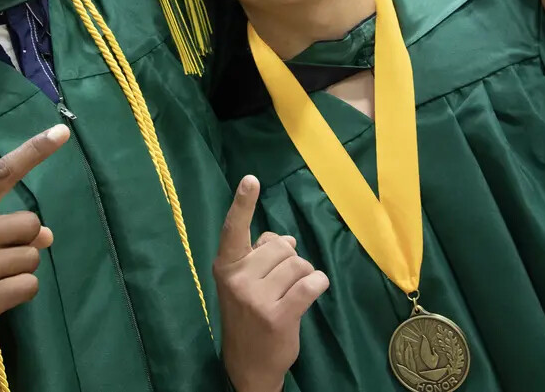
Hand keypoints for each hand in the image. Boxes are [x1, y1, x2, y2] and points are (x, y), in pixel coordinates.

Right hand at [0, 124, 68, 356]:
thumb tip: (48, 234)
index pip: (1, 173)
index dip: (34, 151)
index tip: (61, 132)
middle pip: (30, 223)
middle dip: (24, 240)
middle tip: (0, 255)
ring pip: (32, 258)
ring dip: (20, 269)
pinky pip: (28, 286)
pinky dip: (19, 291)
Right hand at [214, 176, 327, 391]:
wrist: (248, 364)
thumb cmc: (247, 315)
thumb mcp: (243, 282)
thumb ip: (260, 256)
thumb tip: (287, 239)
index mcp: (226, 266)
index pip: (234, 229)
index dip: (243, 203)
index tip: (250, 179)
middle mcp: (237, 278)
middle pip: (281, 247)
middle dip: (289, 260)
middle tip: (280, 282)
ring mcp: (256, 298)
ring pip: (298, 264)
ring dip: (303, 275)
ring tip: (291, 293)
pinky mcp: (278, 315)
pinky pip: (310, 283)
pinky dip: (318, 283)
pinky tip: (314, 290)